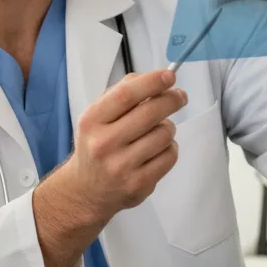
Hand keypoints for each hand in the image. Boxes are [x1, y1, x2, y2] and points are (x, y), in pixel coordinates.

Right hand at [60, 70, 185, 221]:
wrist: (87, 190)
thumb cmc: (97, 145)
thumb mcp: (96, 117)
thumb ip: (122, 94)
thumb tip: (156, 80)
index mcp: (92, 122)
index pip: (126, 95)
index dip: (151, 82)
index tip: (169, 75)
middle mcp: (104, 144)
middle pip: (150, 113)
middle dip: (171, 100)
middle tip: (179, 96)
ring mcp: (122, 166)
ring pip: (164, 134)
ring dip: (168, 127)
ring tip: (158, 130)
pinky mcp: (140, 184)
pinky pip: (170, 155)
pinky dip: (169, 148)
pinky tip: (158, 149)